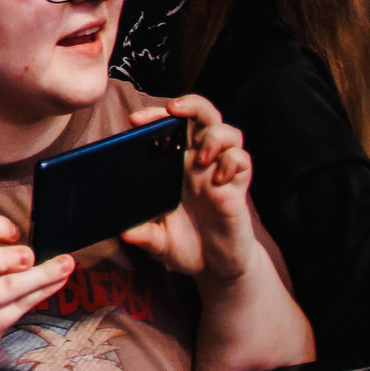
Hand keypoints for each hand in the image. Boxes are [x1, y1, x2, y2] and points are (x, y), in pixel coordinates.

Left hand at [120, 95, 258, 280]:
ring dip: (214, 136)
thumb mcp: (158, 242)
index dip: (155, 115)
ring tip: (201, 158)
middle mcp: (198, 161)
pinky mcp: (238, 187)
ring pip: (227, 131)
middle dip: (189, 104)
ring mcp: (219, 171)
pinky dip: (232, 162)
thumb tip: (127, 233)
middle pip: (200, 115)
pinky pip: (242, 160)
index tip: (135, 121)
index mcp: (173, 164)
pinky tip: (219, 180)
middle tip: (173, 110)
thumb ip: (145, 236)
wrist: (216, 266)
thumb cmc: (186, 245)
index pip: (168, 126)